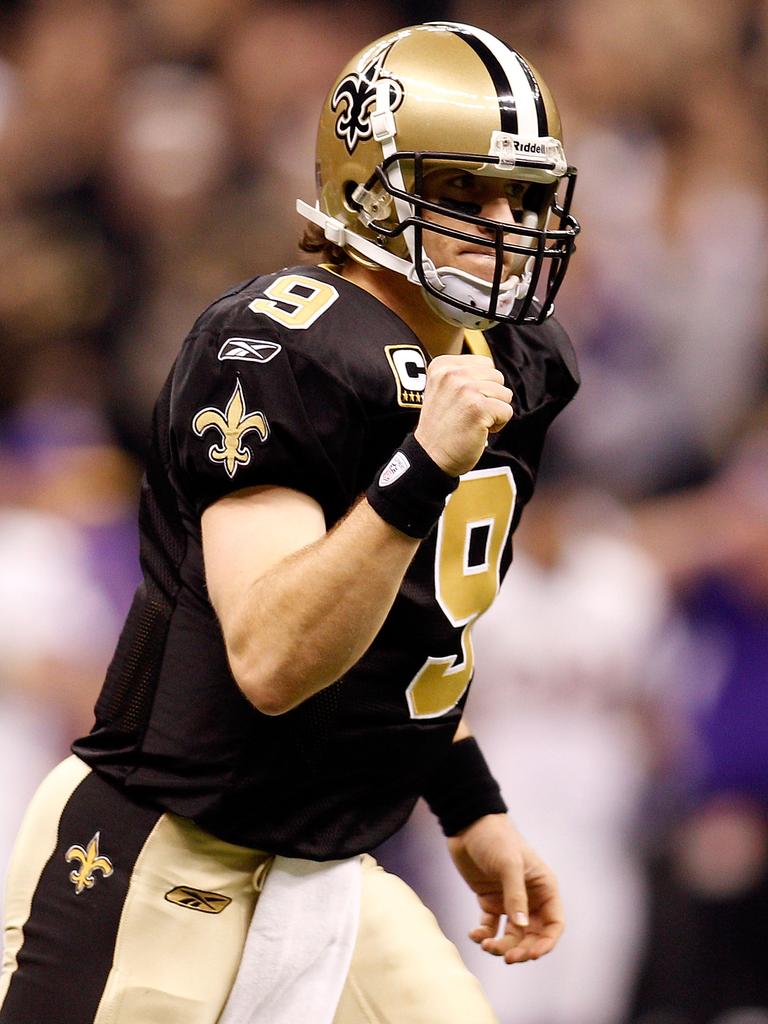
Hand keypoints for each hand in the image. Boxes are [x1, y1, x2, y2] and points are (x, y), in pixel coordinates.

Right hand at [415, 355, 512, 476]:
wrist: (429, 456)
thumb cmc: (442, 427)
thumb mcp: (443, 389)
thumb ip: (464, 374)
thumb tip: (494, 372)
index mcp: (442, 365)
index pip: (485, 364)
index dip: (482, 386)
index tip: (462, 402)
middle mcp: (452, 374)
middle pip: (497, 377)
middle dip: (491, 398)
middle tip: (468, 414)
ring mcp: (465, 390)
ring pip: (505, 394)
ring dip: (494, 411)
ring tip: (472, 422)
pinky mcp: (478, 408)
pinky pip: (507, 411)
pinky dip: (498, 425)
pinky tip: (478, 431)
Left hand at [447, 814, 563, 963]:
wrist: (467, 824)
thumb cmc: (495, 838)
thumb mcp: (509, 864)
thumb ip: (515, 896)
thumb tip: (522, 928)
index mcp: (544, 887)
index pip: (554, 924)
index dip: (546, 943)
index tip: (531, 955)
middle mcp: (530, 897)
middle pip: (532, 936)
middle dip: (521, 949)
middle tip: (506, 958)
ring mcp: (509, 900)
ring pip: (511, 935)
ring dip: (501, 945)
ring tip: (485, 945)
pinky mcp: (489, 900)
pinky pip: (491, 927)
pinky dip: (484, 935)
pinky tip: (474, 935)